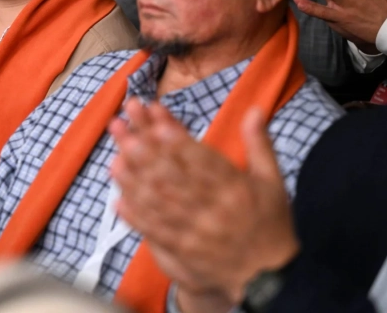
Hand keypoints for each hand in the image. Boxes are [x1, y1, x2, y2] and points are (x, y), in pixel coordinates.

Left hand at [109, 102, 298, 303]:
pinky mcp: (185, 251)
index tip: (160, 126)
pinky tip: (118, 201)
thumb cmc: (269, 221)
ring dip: (137, 184)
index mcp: (237, 189)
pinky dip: (137, 218)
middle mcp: (216, 210)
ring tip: (115, 163)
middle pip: (178, 180)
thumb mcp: (272, 180)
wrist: (270, 277)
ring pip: (163, 205)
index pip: (205, 163)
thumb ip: (259, 143)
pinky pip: (157, 233)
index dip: (181, 145)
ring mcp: (199, 233)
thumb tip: (254, 108)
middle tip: (126, 137)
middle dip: (149, 158)